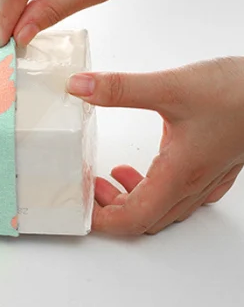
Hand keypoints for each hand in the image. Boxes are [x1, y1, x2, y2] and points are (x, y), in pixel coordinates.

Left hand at [66, 57, 243, 235]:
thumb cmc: (239, 92)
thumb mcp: (171, 86)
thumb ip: (120, 88)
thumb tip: (79, 88)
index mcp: (179, 175)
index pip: (133, 218)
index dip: (102, 220)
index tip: (79, 207)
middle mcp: (193, 184)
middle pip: (145, 218)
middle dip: (111, 209)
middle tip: (88, 188)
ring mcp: (207, 178)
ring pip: (163, 208)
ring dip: (132, 200)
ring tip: (110, 177)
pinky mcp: (215, 165)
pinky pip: (181, 194)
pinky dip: (154, 189)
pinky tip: (146, 168)